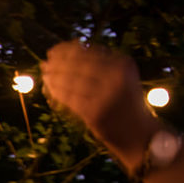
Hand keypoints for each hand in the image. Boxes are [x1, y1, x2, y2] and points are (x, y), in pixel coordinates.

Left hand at [41, 42, 155, 162]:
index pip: (89, 52)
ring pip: (72, 81)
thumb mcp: (122, 77)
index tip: (53, 51)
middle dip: (58, 63)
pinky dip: (57, 91)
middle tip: (45, 63)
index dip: (67, 50)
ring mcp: (105, 96)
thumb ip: (103, 63)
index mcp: (123, 64)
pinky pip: (70, 99)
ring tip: (45, 73)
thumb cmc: (126, 103)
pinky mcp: (95, 113)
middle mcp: (116, 78)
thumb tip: (72, 48)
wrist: (139, 134)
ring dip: (54, 76)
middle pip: (78, 65)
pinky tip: (50, 87)